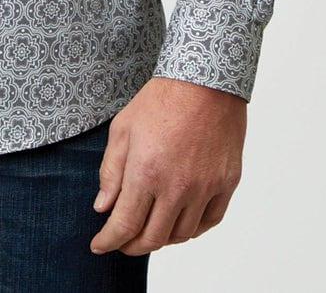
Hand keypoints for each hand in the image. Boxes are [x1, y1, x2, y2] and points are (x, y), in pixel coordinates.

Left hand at [89, 76, 245, 255]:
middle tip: (121, 242)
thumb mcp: (123, 129)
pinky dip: (191, 229)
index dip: (108, 241)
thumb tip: (103, 207)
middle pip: (152, 238)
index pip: (124, 225)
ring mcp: (205, 188)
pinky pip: (208, 222)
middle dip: (131, 246)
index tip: (99, 245)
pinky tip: (179, 221)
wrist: (205, 81)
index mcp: (146, 172)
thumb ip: (111, 171)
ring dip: (161, 238)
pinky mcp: (226, 184)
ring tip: (148, 227)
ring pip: (181, 234)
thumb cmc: (161, 99)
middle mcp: (177, 187)